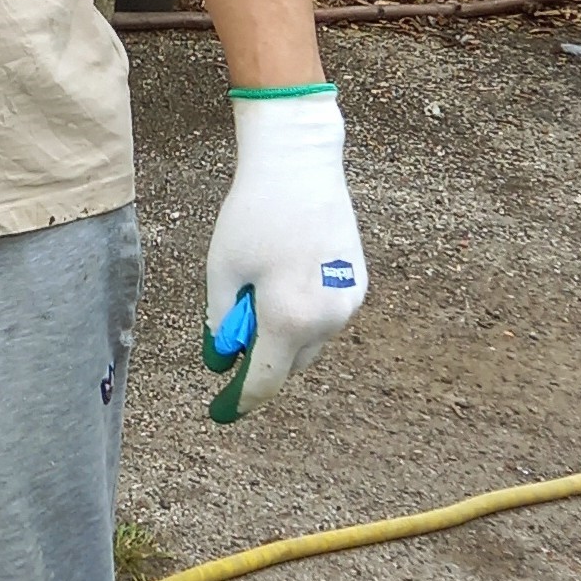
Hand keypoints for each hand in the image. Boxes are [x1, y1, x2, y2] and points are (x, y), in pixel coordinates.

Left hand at [202, 86, 366, 420]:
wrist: (300, 166)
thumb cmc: (252, 216)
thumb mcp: (222, 272)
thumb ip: (222, 322)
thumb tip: (223, 360)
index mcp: (289, 320)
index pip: (265, 381)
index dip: (241, 401)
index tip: (221, 414)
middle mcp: (328, 318)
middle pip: (289, 363)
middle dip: (260, 358)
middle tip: (231, 332)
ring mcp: (349, 302)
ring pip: (309, 340)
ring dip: (283, 334)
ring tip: (257, 287)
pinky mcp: (359, 283)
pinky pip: (326, 316)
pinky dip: (302, 313)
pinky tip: (283, 276)